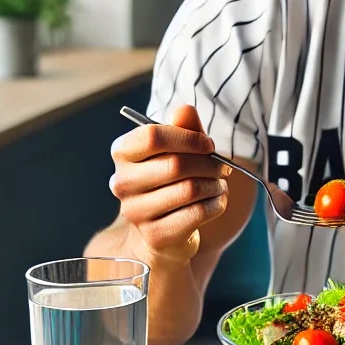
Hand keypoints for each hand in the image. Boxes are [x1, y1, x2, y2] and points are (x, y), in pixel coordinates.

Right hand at [109, 104, 230, 263]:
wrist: (162, 231)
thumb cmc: (172, 180)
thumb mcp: (178, 149)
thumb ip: (183, 127)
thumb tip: (185, 109)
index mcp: (123, 152)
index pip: (152, 136)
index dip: (188, 138)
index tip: (208, 145)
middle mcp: (121, 182)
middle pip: (176, 164)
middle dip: (209, 164)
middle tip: (223, 167)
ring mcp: (135, 211)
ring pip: (190, 189)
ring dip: (215, 185)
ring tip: (219, 184)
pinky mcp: (155, 235)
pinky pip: (198, 213)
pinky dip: (217, 204)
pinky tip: (216, 201)